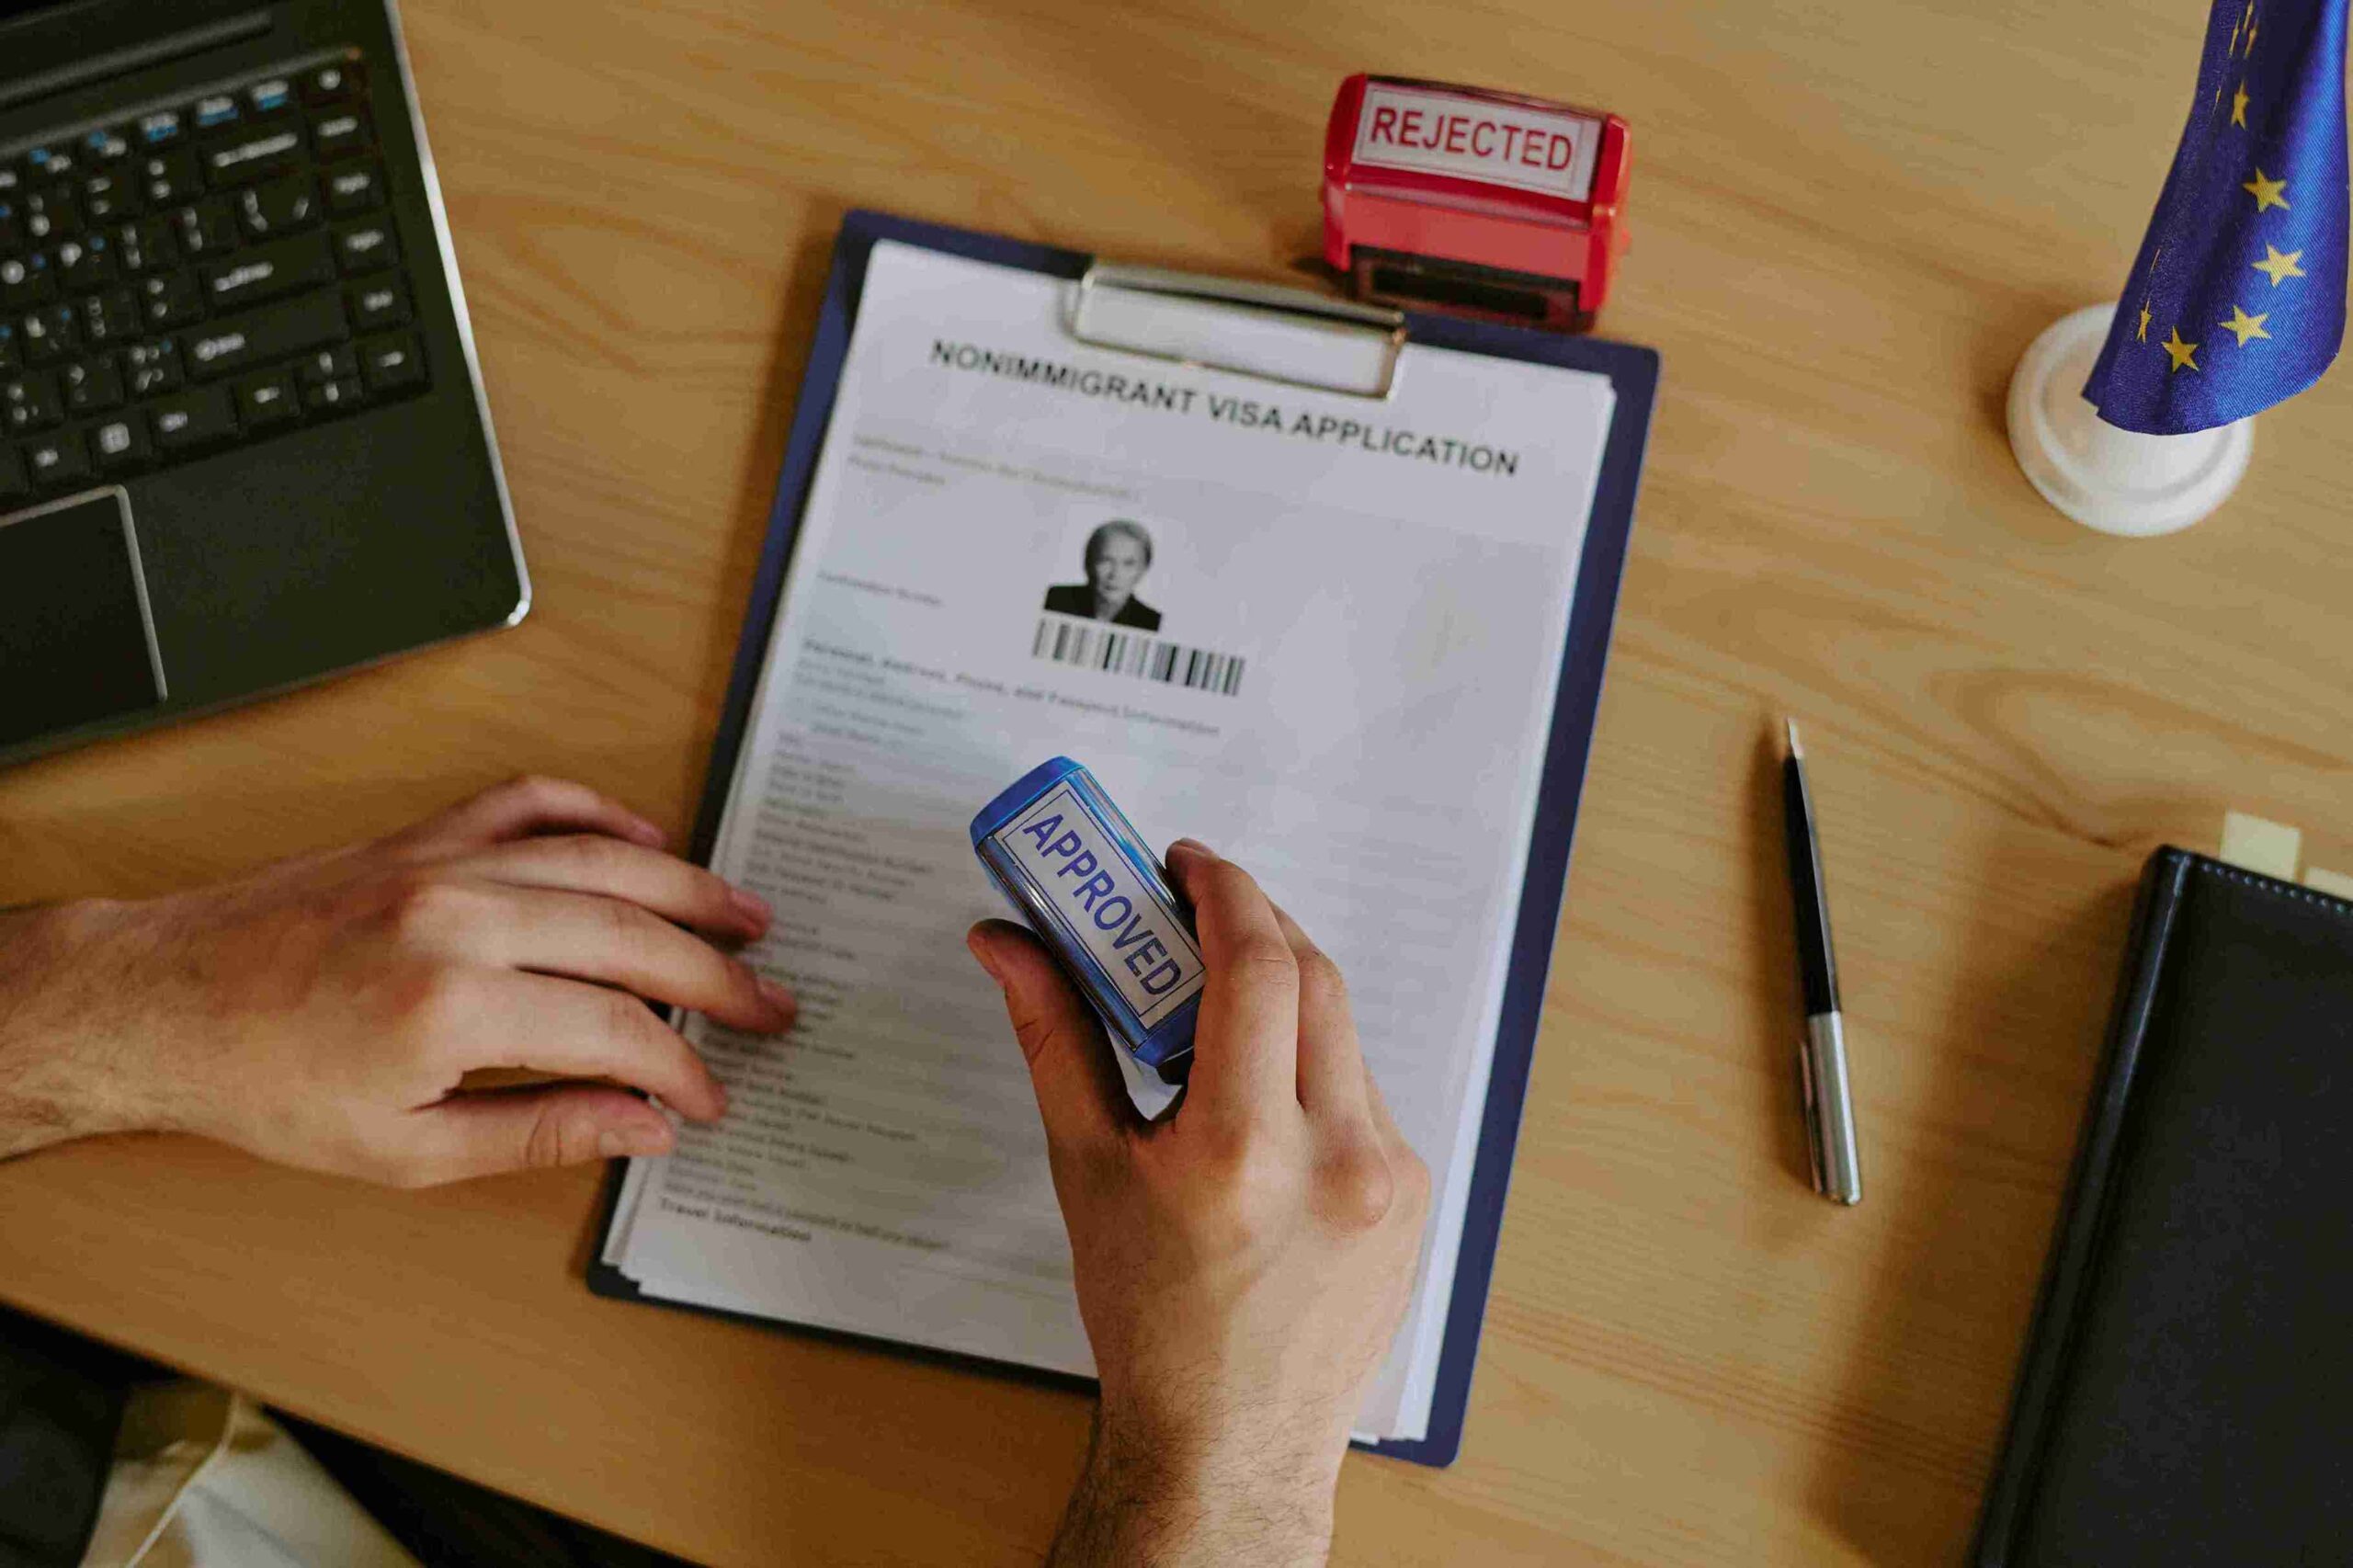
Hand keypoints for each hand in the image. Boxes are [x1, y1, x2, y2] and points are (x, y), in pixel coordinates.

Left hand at [0, 776, 790, 1185]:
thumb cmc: (270, 1087)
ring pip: (602, 860)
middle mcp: (460, 917)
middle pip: (633, 935)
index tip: (710, 1095)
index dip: (682, 1066)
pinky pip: (531, 802)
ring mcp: (443, 863)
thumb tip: (645, 1126)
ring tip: (747, 919)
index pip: (619, 1029)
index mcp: (455, 1006)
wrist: (165, 1005)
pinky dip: (599, 815)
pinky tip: (647, 843)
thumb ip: (543, 1133)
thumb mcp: (408, 1151)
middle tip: (772, 1005)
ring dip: (688, 888)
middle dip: (717, 976)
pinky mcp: (422, 837)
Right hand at [966, 840, 1428, 1567]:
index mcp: (1242, 1151)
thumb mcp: (1088, 1168)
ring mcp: (1388, 1180)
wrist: (1228, 1438)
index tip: (1186, 862)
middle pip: (1311, 978)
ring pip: (1342, 1033)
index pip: (1257, 965)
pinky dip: (1311, 1065)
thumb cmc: (1149, 1317)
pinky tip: (1260, 1086)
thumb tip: (1006, 942)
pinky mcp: (1412, 1197)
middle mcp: (1334, 1158)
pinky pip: (1363, 1091)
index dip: (1224, 890)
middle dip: (1253, 923)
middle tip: (1193, 906)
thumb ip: (1055, 1036)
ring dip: (1283, 993)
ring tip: (1215, 1002)